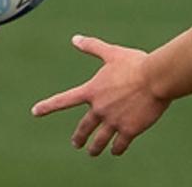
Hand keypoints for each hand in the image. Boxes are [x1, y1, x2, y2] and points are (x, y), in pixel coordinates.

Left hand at [31, 35, 168, 155]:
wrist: (156, 79)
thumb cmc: (135, 64)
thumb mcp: (111, 53)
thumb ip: (92, 47)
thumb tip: (75, 38)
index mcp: (92, 91)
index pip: (63, 100)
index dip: (48, 106)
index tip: (35, 112)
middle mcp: (99, 108)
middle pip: (84, 127)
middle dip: (79, 137)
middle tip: (76, 144)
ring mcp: (113, 121)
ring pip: (100, 140)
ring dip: (95, 148)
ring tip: (93, 153)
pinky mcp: (129, 130)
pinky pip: (120, 145)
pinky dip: (116, 149)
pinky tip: (115, 151)